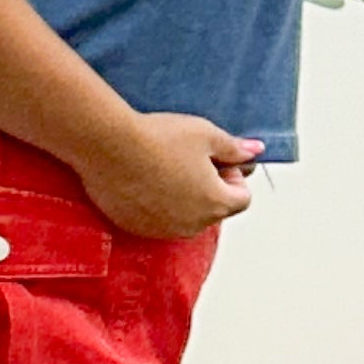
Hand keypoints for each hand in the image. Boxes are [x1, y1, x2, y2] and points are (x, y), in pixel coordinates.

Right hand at [77, 111, 260, 239]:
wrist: (108, 146)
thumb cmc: (157, 138)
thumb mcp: (206, 134)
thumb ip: (234, 148)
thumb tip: (255, 151)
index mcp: (216, 202)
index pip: (242, 199)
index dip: (232, 176)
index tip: (214, 159)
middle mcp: (192, 224)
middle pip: (214, 210)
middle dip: (208, 188)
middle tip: (187, 160)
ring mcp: (163, 229)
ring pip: (186, 217)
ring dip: (183, 199)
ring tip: (163, 169)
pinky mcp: (137, 227)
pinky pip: (157, 220)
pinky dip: (157, 205)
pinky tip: (144, 180)